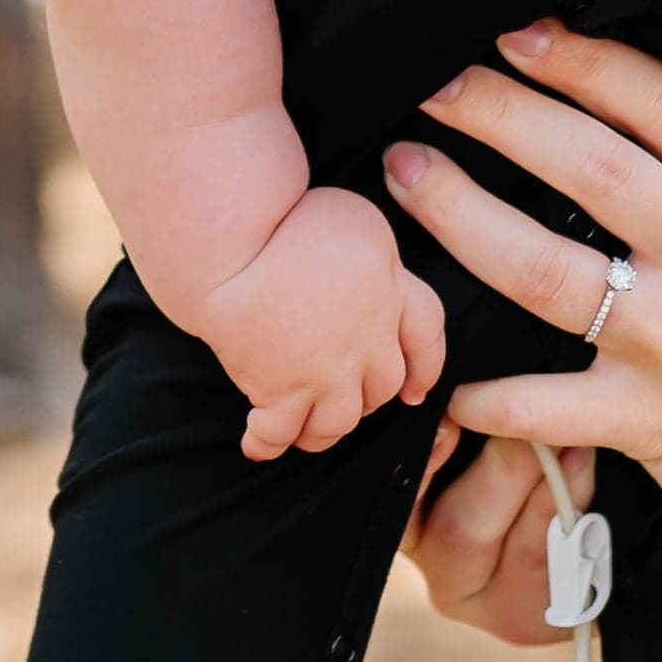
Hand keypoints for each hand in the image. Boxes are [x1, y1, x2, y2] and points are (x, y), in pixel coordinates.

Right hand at [187, 183, 446, 460]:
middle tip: (349, 398)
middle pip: (384, 385)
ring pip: (340, 421)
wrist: (233, 244)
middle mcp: (368, 339)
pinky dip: (268, 443)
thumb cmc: (288, 216)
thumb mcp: (356, 219)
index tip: (417, 388)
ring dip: (326, 430)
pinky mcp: (280, 392)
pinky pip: (280, 433)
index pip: (428, 335)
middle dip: (370, 398)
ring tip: (308, 429)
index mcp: (392, 289)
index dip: (426, 364)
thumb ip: (375, 259)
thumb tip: (371, 276)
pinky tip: (257, 445)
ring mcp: (326, 372)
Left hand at [378, 21, 661, 642]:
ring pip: (538, 264)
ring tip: (404, 171)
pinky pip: (538, 402)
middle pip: (584, 160)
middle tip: (433, 83)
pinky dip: (484, 392)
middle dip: (495, 110)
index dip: (580, 59)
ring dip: (457, 212)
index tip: (519, 32)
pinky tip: (443, 374)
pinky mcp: (652, 423)